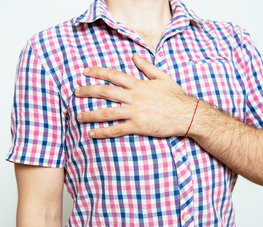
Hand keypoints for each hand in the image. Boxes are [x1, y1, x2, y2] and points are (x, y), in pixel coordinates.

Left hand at [74, 53, 196, 137]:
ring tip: (79, 116)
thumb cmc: (176, 96)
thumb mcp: (162, 77)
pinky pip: (117, 129)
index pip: (113, 75)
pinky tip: (92, 133)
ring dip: (90, 114)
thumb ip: (147, 66)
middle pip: (105, 92)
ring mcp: (135, 112)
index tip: (85, 71)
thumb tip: (134, 56)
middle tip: (76, 92)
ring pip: (107, 112)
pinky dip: (103, 132)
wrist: (187, 115)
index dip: (98, 72)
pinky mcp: (138, 127)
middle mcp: (134, 97)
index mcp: (138, 84)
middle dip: (88, 91)